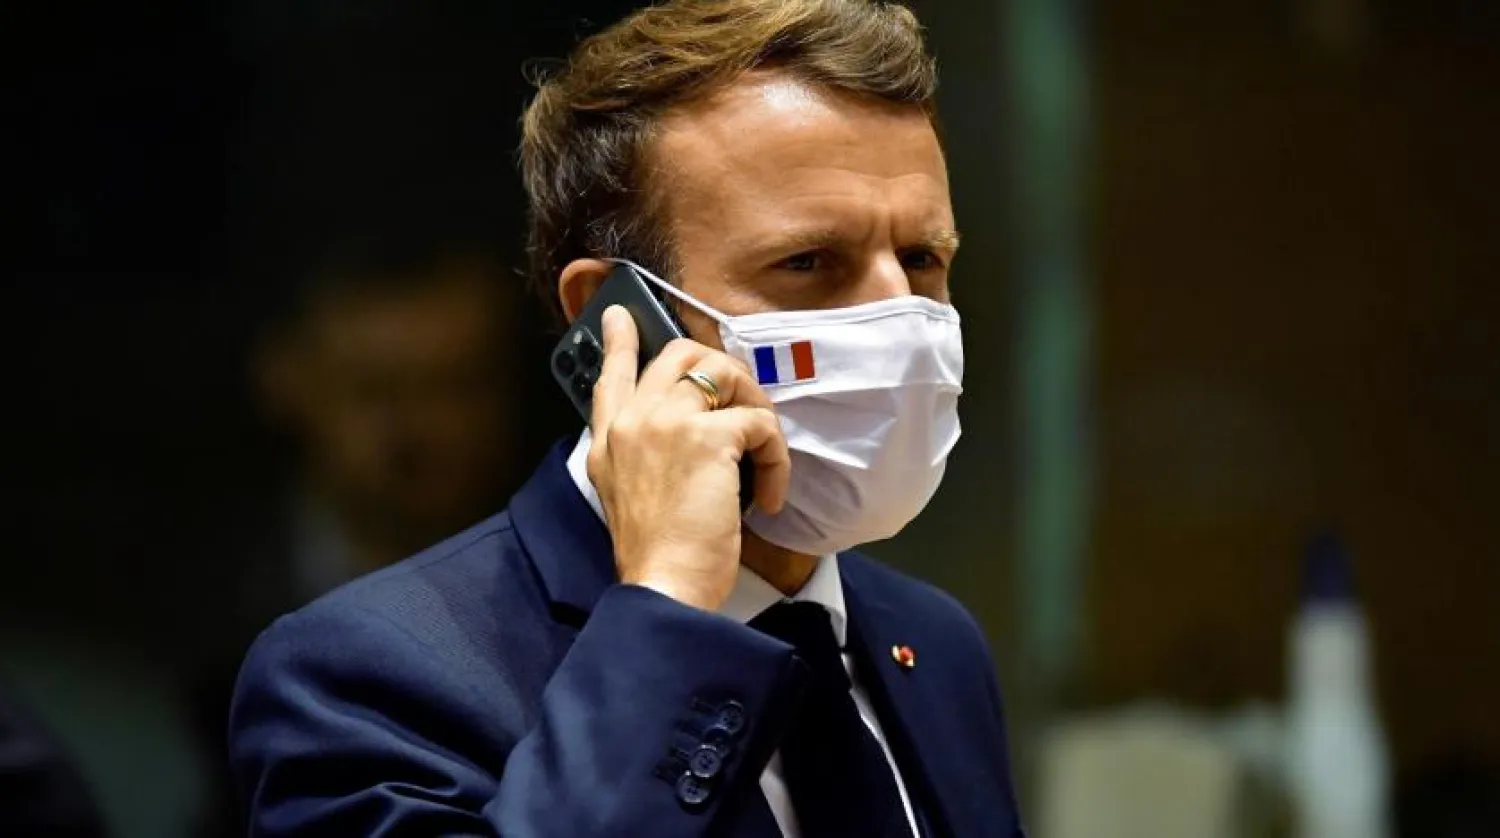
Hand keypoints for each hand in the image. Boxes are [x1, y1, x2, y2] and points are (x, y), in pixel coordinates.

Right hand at [588, 305, 790, 610]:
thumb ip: (642, 458)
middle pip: (680, 357)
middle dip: (723, 373)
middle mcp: (631, 421)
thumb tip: (690, 435)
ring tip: (760, 459)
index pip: (612, 373)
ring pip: (725, 375)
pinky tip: (768, 497)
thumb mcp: (626, 498)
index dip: (620, 340)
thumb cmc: (656, 556)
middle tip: (744, 410)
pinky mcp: (707, 438)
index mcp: (608, 440)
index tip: (621, 313)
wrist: (663, 587)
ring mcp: (666, 423)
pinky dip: (776, 460)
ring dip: (756, 412)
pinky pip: (759, 424)